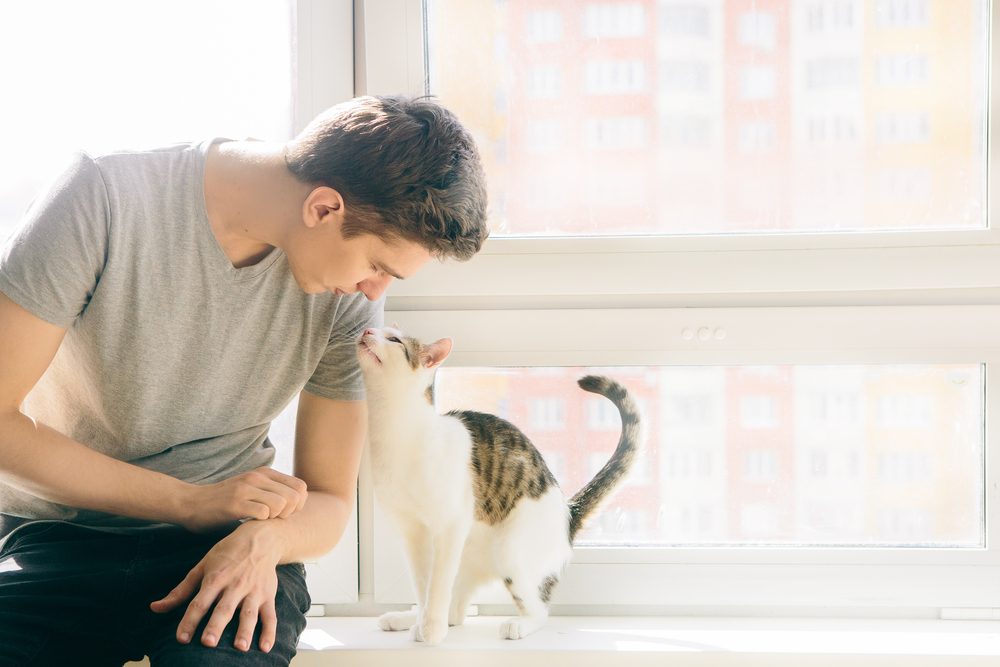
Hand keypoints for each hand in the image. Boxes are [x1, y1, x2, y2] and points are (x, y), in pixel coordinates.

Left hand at [149, 522, 283, 652]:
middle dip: (216, 625)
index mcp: (216, 578)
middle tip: (208, 642)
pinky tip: (265, 647)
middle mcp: (235, 585)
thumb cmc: (227, 553)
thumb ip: (181, 590)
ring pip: (249, 613)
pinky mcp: (268, 595)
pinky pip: (270, 615)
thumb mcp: (202, 566)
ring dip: (245, 630)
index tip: (181, 639)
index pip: (200, 602)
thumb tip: (155, 608)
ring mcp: (254, 591)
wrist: (261, 539)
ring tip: (240, 647)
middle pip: (224, 608)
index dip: (190, 620)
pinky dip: (270, 631)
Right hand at [180, 467, 307, 532]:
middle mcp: (257, 477)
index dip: (299, 504)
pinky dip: (262, 521)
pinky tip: (251, 522)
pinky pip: (263, 512)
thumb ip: (270, 492)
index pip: (300, 486)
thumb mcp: (251, 489)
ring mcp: (246, 489)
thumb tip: (298, 504)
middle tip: (274, 520)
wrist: (190, 503)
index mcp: (264, 473)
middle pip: (294, 497)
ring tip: (262, 520)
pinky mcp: (235, 503)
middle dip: (290, 513)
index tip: (285, 514)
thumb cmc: (223, 502)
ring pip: (281, 504)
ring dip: (276, 517)